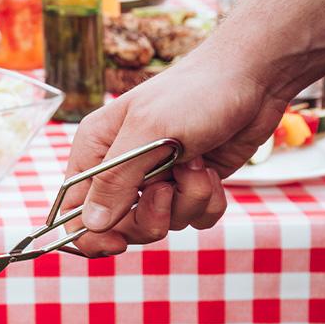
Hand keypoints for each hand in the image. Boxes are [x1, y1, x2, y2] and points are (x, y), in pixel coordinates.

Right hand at [60, 42, 285, 255]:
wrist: (250, 80)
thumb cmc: (192, 94)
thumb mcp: (148, 133)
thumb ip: (116, 181)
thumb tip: (90, 224)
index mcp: (95, 148)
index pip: (74, 205)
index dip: (90, 233)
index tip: (117, 243)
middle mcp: (121, 166)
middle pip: (119, 224)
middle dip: (151, 216)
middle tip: (168, 190)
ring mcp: (156, 177)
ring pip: (162, 223)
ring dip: (187, 202)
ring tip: (196, 165)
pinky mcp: (188, 185)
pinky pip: (193, 219)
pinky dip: (207, 203)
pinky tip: (211, 173)